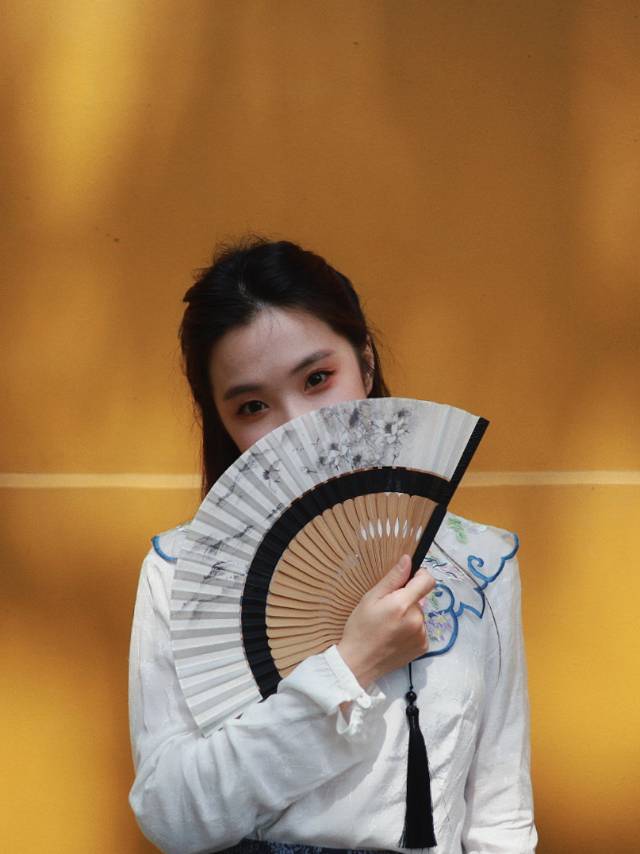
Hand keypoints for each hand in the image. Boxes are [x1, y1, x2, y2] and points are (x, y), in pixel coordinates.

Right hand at [337, 555, 435, 688]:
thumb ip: (393, 578)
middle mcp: (418, 620)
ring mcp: (422, 635)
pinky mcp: (423, 647)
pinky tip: (396, 636)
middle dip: (407, 599)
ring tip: (390, 625)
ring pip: (420, 614)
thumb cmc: (360, 627)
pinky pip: (421, 629)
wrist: (359, 663)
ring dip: (410, 615)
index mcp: (403, 605)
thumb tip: (408, 560)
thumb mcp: (371, 598)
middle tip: (387, 609)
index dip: (419, 576)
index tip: (407, 580)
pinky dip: (411, 629)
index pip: (427, 581)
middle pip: (420, 598)